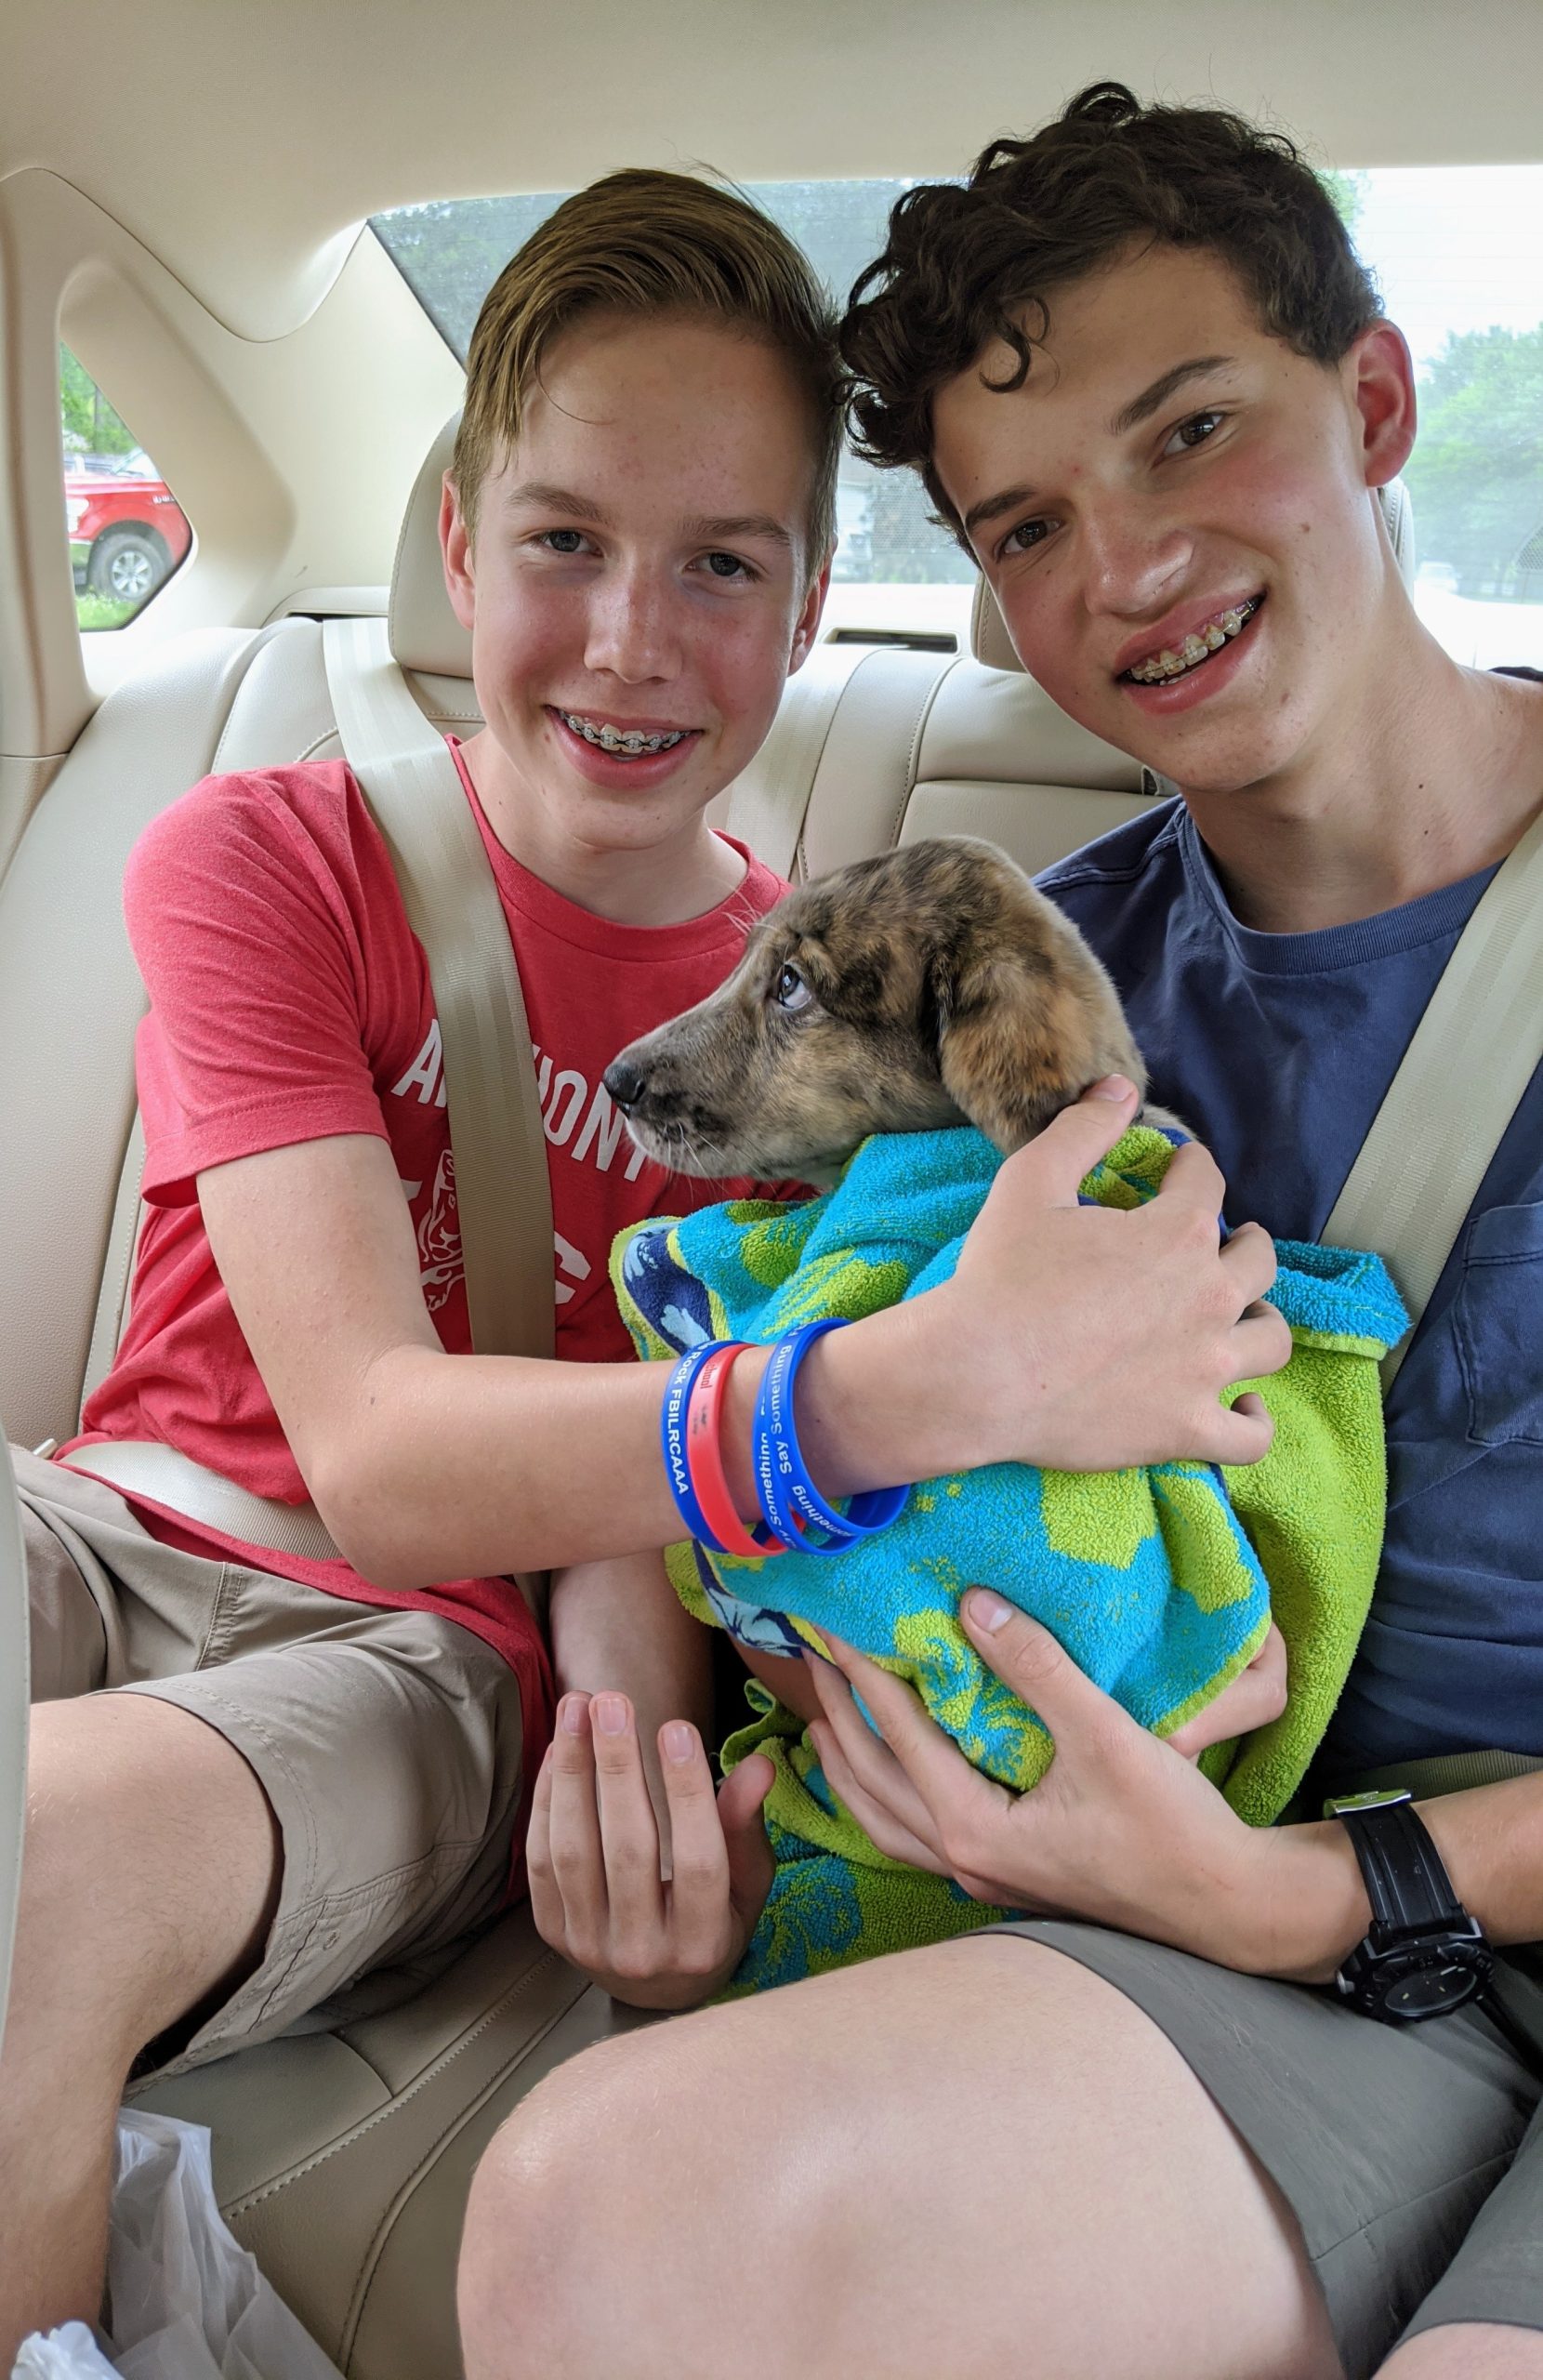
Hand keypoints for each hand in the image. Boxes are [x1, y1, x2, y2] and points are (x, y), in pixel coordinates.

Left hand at [527, 1691, 774, 2009]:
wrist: (656, 1992)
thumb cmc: (714, 1922)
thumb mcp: (746, 1884)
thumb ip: (746, 1827)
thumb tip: (759, 1764)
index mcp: (703, 1942)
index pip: (699, 1863)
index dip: (688, 1794)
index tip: (677, 1727)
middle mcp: (643, 1951)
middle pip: (628, 1851)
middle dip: (618, 1767)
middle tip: (613, 1701)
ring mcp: (590, 1945)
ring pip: (573, 1851)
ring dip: (572, 1771)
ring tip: (578, 1708)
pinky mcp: (553, 1933)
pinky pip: (540, 1859)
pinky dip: (546, 1799)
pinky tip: (559, 1750)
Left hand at [804, 1598, 1359, 1977]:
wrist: (1227, 1906)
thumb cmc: (1173, 1826)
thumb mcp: (1106, 1734)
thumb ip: (1037, 1668)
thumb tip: (971, 1606)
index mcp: (976, 1830)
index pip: (900, 1737)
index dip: (863, 1676)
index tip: (832, 1624)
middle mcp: (963, 1862)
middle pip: (871, 1781)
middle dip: (838, 1715)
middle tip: (809, 1654)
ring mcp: (980, 1879)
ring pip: (883, 1820)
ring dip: (849, 1762)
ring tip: (827, 1711)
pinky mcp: (1002, 1879)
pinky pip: (912, 1835)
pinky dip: (883, 1797)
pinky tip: (888, 1770)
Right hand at [926, 1078, 1290, 1473]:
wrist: (975, 1375)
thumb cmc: (999, 1277)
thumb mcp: (1031, 1181)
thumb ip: (1084, 1129)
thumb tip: (1121, 1088)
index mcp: (1177, 1234)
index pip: (1207, 1184)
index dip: (1193, 1168)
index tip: (1180, 1170)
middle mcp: (1208, 1298)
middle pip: (1257, 1260)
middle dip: (1242, 1243)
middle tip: (1222, 1244)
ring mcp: (1205, 1369)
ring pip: (1269, 1340)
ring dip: (1258, 1320)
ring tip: (1240, 1317)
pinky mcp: (1186, 1429)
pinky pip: (1250, 1436)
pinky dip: (1252, 1420)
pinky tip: (1241, 1405)